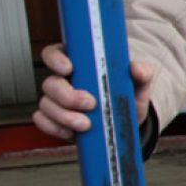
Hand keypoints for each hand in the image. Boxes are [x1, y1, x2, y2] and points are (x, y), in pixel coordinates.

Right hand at [32, 44, 157, 139]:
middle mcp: (63, 81)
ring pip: (46, 104)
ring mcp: (57, 102)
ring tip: (86, 124)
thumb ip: (142, 73)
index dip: (55, 59)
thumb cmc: (127, 97)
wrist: (127, 123)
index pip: (55, 53)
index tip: (69, 68)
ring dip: (64, 115)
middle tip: (90, 103)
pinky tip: (71, 132)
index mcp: (78, 65)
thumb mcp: (139, 85)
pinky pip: (43, 122)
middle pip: (50, 83)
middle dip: (67, 95)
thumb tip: (137, 69)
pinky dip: (55, 128)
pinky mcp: (56, 121)